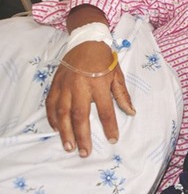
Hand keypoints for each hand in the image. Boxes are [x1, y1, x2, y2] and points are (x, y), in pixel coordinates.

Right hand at [46, 41, 135, 156]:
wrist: (86, 41)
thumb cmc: (104, 59)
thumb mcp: (117, 75)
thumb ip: (123, 95)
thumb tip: (131, 112)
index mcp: (98, 84)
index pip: (105, 110)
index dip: (109, 126)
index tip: (113, 140)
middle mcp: (80, 86)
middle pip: (80, 116)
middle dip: (82, 136)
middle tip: (84, 152)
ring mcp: (65, 85)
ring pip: (62, 113)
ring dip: (65, 132)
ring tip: (69, 146)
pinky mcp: (55, 83)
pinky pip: (51, 104)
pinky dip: (52, 118)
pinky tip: (56, 129)